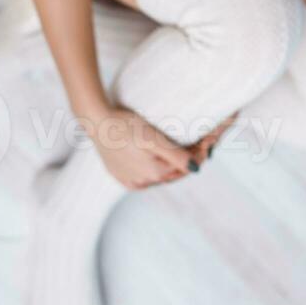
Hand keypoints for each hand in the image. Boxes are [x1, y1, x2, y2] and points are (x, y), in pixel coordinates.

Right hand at [89, 104, 238, 189]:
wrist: (96, 123)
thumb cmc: (125, 125)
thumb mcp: (153, 137)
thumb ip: (175, 155)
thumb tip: (196, 169)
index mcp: (155, 172)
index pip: (186, 167)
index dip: (199, 154)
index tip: (209, 140)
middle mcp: (144, 181)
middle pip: (174, 173)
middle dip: (188, 160)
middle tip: (200, 144)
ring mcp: (131, 181)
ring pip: (160, 176)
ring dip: (172, 165)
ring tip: (182, 149)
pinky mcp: (120, 176)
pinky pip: (144, 177)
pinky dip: (154, 170)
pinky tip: (158, 161)